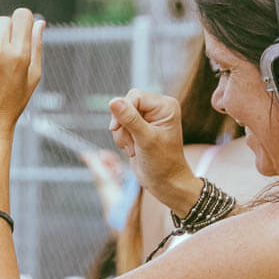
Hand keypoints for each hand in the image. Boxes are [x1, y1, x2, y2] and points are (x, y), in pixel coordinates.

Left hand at [0, 10, 46, 144]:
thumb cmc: (12, 104)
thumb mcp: (32, 78)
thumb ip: (36, 47)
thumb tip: (39, 21)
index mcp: (18, 55)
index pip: (22, 15)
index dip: (21, 21)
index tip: (17, 32)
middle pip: (1, 21)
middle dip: (3, 34)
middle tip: (1, 57)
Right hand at [107, 92, 193, 213]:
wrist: (165, 182)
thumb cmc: (162, 163)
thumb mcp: (145, 139)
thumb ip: (130, 119)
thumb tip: (113, 101)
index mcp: (165, 106)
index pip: (135, 96)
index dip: (123, 110)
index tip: (116, 128)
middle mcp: (158, 109)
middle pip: (126, 105)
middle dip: (122, 125)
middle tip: (131, 143)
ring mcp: (148, 118)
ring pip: (120, 117)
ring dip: (121, 135)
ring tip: (134, 149)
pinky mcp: (139, 128)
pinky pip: (121, 126)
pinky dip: (122, 139)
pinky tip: (132, 149)